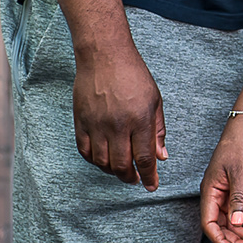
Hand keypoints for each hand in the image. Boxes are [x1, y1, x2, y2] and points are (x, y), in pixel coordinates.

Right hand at [72, 43, 166, 188]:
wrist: (104, 56)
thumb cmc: (134, 75)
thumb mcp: (155, 99)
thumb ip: (158, 130)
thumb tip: (161, 156)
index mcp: (140, 119)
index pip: (144, 158)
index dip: (149, 176)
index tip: (152, 186)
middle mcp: (117, 125)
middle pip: (121, 165)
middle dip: (130, 177)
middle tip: (135, 179)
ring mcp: (97, 125)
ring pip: (102, 162)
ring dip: (112, 171)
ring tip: (121, 169)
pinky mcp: (81, 122)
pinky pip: (85, 152)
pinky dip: (94, 161)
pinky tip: (103, 160)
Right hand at [201, 115, 242, 242]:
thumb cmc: (240, 143)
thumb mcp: (240, 170)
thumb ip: (238, 197)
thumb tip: (236, 223)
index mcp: (210, 192)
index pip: (210, 224)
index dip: (220, 240)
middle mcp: (218, 197)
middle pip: (226, 227)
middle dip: (240, 240)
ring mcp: (231, 196)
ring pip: (237, 223)